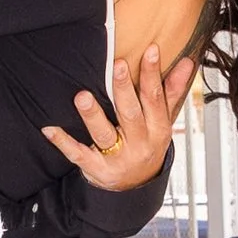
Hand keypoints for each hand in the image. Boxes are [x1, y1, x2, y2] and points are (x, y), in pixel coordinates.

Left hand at [41, 46, 190, 194]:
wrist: (136, 187)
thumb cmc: (148, 145)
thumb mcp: (163, 121)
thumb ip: (172, 92)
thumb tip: (187, 63)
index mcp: (157, 130)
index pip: (155, 99)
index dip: (153, 74)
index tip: (150, 50)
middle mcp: (139, 144)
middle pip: (130, 114)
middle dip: (124, 89)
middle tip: (118, 64)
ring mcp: (117, 158)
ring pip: (104, 135)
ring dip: (92, 115)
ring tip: (82, 96)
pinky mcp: (97, 169)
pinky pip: (79, 154)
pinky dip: (63, 142)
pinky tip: (50, 129)